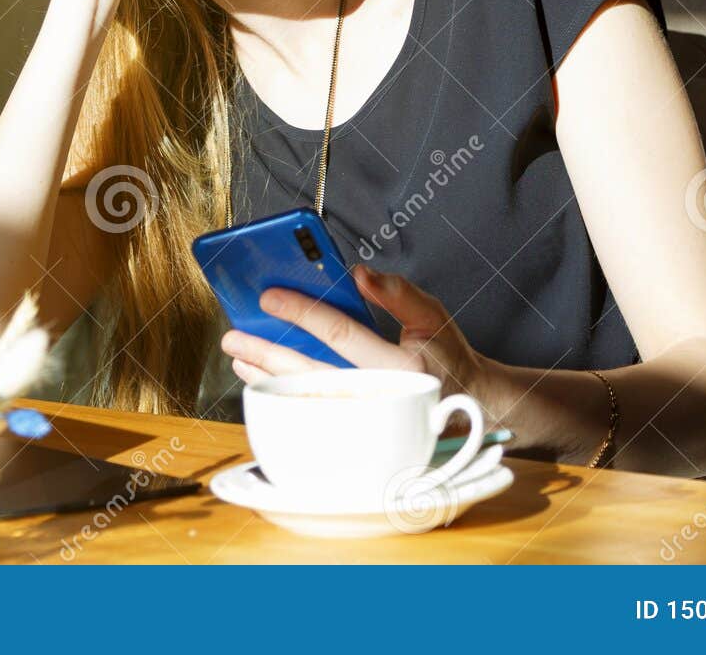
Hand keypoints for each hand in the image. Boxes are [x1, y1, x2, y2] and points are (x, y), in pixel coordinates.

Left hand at [220, 264, 485, 397]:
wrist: (470, 408)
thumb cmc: (448, 358)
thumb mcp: (433, 316)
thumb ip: (398, 293)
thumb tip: (359, 273)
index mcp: (403, 365)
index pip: (341, 332)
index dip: (302, 312)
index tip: (269, 297)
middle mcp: (382, 397)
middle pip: (311, 372)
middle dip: (268, 352)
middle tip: (235, 336)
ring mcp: (368, 420)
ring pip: (307, 398)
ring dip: (268, 378)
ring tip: (240, 359)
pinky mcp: (359, 433)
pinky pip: (312, 415)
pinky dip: (285, 398)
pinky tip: (264, 383)